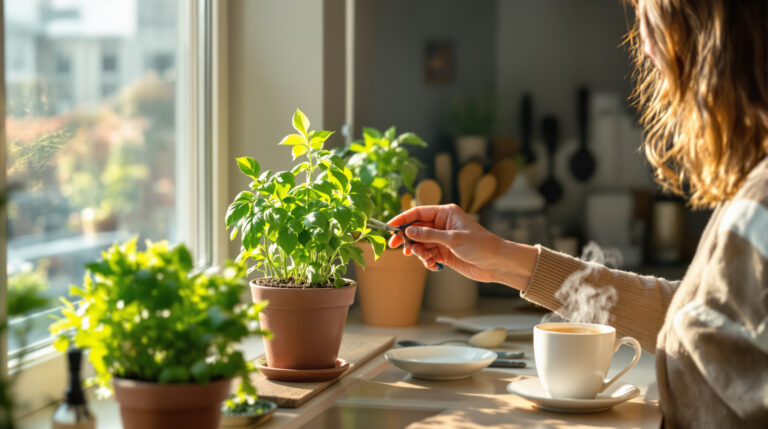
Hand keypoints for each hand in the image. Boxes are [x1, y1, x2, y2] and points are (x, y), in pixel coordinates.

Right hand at [387, 204, 538, 290]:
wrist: (496, 263)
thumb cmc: (481, 245)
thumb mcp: (453, 239)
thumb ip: (429, 235)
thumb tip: (409, 231)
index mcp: (446, 213)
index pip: (418, 213)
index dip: (403, 219)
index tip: (390, 227)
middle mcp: (442, 225)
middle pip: (416, 229)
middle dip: (408, 238)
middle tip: (397, 247)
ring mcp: (442, 240)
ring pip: (420, 244)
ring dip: (419, 252)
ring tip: (425, 259)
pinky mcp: (444, 254)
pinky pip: (428, 255)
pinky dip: (427, 261)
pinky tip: (434, 266)